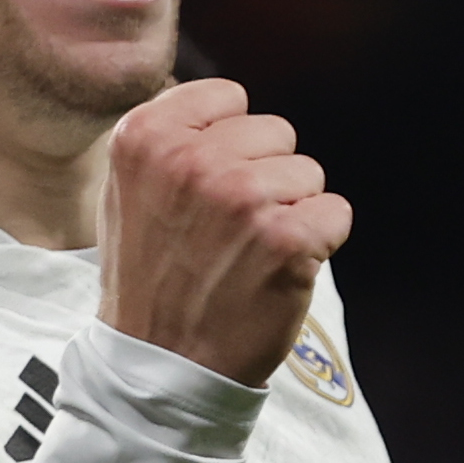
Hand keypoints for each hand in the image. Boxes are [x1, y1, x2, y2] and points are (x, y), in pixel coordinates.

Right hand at [97, 78, 352, 386]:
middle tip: (230, 230)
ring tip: (249, 253)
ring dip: (292, 211)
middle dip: (265, 176)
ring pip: (309, 173)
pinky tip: (278, 271)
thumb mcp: (127, 191)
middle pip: (276, 132)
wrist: (162, 365)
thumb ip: (169, 140)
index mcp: (144, 137)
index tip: (210, 186)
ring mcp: (241, 197)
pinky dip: (319, 243)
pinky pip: (336, 213)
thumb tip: (223, 106)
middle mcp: (191, 159)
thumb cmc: (151, 279)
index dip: (231, 143)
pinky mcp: (287, 238)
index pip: (229, 97)